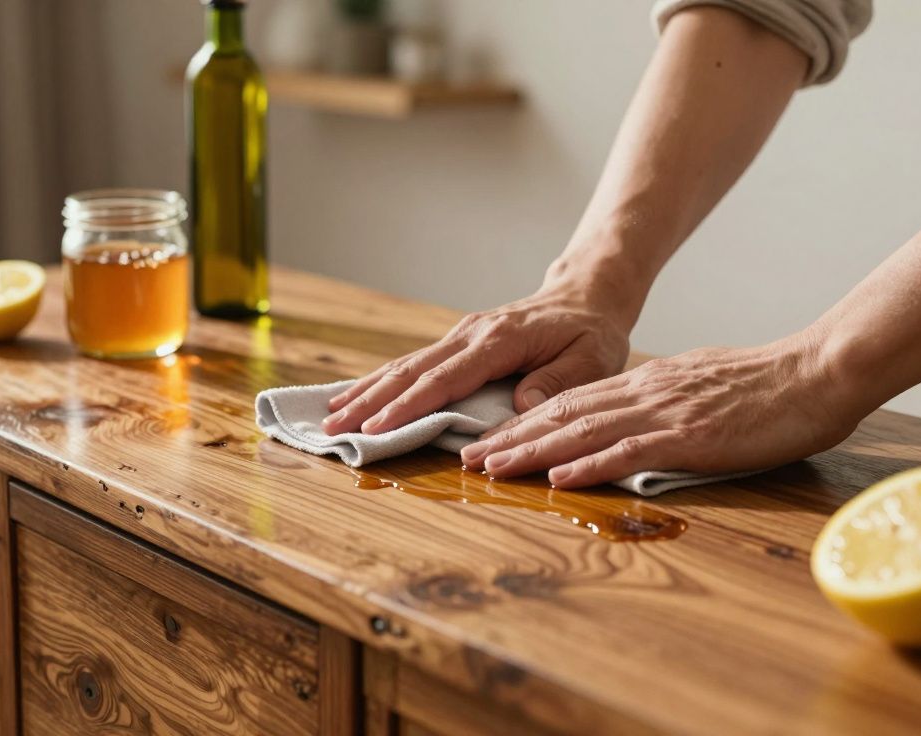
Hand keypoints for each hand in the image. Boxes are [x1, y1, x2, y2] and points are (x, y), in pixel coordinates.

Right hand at [321, 281, 632, 435]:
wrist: (585, 297)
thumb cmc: (591, 333)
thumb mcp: (591, 360)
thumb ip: (557, 383)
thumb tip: (518, 408)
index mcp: (498, 341)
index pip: (445, 379)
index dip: (408, 406)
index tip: (376, 427)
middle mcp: (470, 334)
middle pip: (411, 371)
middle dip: (370, 402)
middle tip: (332, 429)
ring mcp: (459, 336)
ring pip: (404, 366)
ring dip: (366, 391)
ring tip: (330, 415)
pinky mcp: (457, 344)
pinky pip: (413, 366)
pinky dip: (381, 382)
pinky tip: (356, 397)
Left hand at [460, 335, 865, 487]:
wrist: (817, 371)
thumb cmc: (767, 385)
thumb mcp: (701, 385)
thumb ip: (663, 401)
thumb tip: (637, 419)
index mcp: (647, 384)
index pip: (572, 402)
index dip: (526, 423)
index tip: (491, 441)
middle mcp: (645, 394)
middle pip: (563, 415)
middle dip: (512, 438)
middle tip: (469, 459)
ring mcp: (666, 413)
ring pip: (583, 431)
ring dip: (533, 451)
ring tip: (493, 468)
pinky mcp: (691, 436)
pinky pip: (631, 451)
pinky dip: (590, 465)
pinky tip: (560, 478)